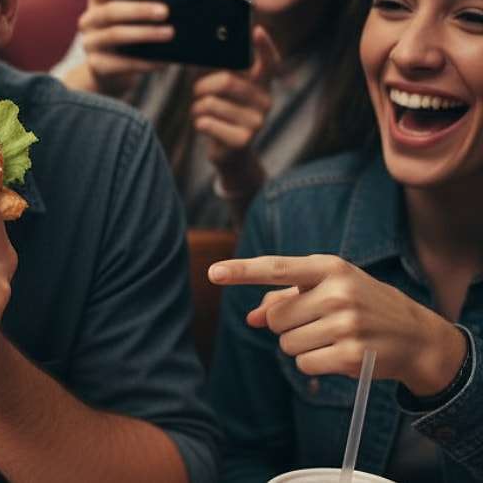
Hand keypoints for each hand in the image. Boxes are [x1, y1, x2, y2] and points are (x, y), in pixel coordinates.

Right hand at [63, 0, 171, 95]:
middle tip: (165, 11)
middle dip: (139, 10)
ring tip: (170, 33)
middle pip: (110, 10)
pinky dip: (145, 62)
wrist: (111, 68)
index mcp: (98, 0)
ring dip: (145, 34)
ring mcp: (90, 43)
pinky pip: (122, 63)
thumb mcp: (132, 17)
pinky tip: (164, 61)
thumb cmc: (130, 33)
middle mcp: (89, 20)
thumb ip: (145, 8)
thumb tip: (174, 11)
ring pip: (115, 35)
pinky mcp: (97, 66)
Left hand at [192, 26, 278, 192]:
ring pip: (210, 103)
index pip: (270, 61)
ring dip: (197, 107)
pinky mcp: (243, 140)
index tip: (257, 30)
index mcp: (261, 84)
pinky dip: (197, 123)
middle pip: (225, 81)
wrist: (230, 152)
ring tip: (203, 112)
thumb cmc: (222, 112)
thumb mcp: (224, 91)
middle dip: (201, 86)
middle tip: (198, 92)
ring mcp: (257, 122)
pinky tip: (206, 127)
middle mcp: (265, 100)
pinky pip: (206, 123)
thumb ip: (219, 70)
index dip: (264, 46)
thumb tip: (201, 50)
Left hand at [209, 254, 466, 395]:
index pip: (277, 268)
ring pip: (286, 343)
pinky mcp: (351, 356)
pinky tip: (340, 354)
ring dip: (302, 345)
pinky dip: (313, 363)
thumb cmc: (363, 306)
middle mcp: (338, 292)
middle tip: (321, 322)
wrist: (417, 336)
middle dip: (289, 325)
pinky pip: (303, 364)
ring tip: (334, 337)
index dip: (242, 271)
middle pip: (277, 318)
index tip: (212, 272)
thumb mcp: (329, 289)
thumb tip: (251, 317)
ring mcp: (346, 325)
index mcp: (330, 268)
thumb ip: (286, 297)